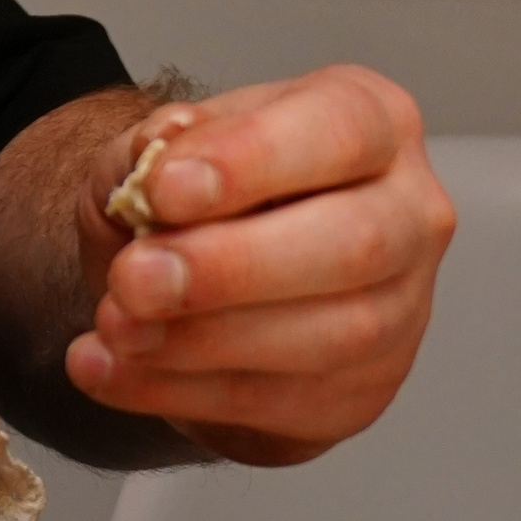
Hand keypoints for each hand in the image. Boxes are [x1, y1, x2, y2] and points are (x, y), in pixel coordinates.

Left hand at [65, 65, 456, 463]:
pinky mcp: (364, 390)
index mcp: (369, 119)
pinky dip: (180, 389)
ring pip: (328, 336)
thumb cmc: (200, 190)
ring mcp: (401, 311)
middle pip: (352, 243)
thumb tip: (161, 153)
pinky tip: (113, 371)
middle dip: (231, 267)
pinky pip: (282, 401)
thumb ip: (153, 147)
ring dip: (201, 340)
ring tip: (114, 327)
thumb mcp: (161, 146)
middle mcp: (407, 212)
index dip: (251, 161)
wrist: (203, 274)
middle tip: (135, 278)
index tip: (162, 189)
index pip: (337, 129)